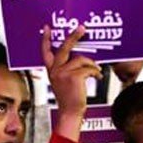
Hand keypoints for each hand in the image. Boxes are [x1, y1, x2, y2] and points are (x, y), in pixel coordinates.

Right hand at [41, 24, 101, 139]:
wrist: (70, 113)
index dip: (45, 39)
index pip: (45, 52)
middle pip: (64, 48)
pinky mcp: (74, 76)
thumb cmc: (69, 100)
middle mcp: (55, 70)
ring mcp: (64, 73)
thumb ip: (66, 70)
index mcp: (52, 71)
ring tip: (97, 71)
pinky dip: (95, 72)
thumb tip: (79, 60)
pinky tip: (97, 77)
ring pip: (81, 59)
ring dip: (92, 65)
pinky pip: (88, 68)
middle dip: (74, 36)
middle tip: (81, 29)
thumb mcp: (63, 83)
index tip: (47, 28)